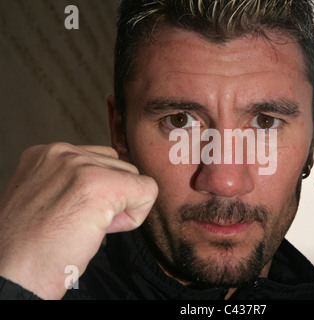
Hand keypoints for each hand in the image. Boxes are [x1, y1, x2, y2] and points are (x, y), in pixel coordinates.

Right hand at [0, 143, 157, 298]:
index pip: (101, 160)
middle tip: (83, 225)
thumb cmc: (31, 246)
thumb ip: (76, 183)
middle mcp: (62, 152)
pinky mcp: (100, 185)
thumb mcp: (48, 197)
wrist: (13, 275)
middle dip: (113, 198)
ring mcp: (81, 166)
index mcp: (47, 154)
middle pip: (120, 167)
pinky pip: (148, 190)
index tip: (74, 214)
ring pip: (135, 178)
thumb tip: (119, 185)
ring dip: (122, 206)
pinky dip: (136, 215)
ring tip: (88, 227)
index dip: (98, 192)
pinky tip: (105, 230)